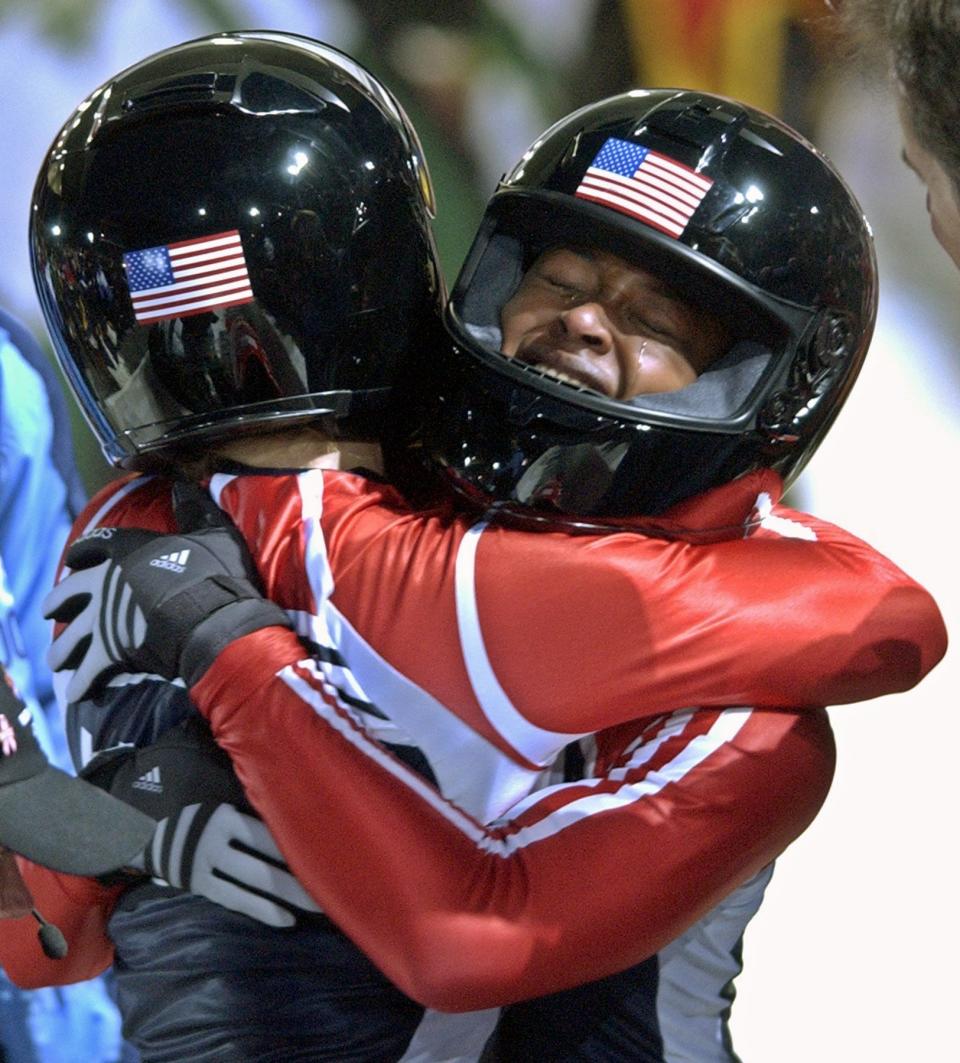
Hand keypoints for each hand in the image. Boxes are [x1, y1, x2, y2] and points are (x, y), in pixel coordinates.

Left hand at [43, 482, 291, 701]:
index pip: (94, 546)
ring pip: (70, 636)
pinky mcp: (110, 651)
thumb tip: (185, 486)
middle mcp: (106, 582)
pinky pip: (88, 671)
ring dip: (62, 650)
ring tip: (57, 661)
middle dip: (57, 602)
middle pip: (68, 591)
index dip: (82, 553)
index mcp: (128, 551)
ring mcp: (104, 618)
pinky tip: (77, 692)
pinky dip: (81, 683)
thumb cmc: (217, 576)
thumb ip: (195, 511)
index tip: (73, 561)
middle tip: (52, 611)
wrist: (216, 620)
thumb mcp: (213, 535)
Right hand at [139, 802, 321, 928]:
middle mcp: (214, 842)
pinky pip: (236, 901)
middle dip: (298, 877)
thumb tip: (299, 815)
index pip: (267, 834)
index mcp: (224, 817)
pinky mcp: (201, 887)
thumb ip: (252, 813)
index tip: (328, 850)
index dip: (296, 843)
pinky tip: (287, 919)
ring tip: (317, 905)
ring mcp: (205, 868)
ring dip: (286, 896)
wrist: (150, 835)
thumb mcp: (223, 806)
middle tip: (332, 885)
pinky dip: (262, 910)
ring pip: (252, 885)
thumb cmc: (204, 817)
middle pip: (263, 863)